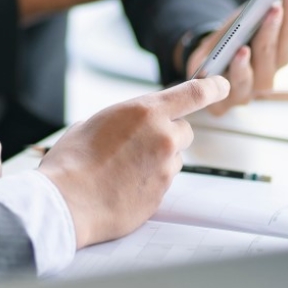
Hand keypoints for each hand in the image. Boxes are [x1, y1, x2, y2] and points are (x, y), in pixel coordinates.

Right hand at [38, 76, 229, 247]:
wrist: (65, 203)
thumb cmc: (72, 162)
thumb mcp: (92, 124)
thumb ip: (120, 120)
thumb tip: (125, 127)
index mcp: (145, 111)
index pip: (194, 93)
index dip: (214, 87)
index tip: (222, 85)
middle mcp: (162, 137)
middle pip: (184, 130)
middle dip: (169, 134)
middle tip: (140, 144)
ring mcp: (165, 168)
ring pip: (173, 158)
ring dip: (158, 160)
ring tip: (123, 170)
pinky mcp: (162, 194)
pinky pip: (163, 182)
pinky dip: (150, 182)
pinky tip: (124, 186)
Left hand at [183, 0, 287, 115]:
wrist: (199, 68)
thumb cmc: (226, 41)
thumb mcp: (242, 16)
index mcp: (278, 54)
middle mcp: (269, 75)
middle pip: (279, 52)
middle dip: (278, 26)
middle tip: (276, 3)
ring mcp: (250, 91)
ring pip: (263, 71)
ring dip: (264, 44)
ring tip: (261, 23)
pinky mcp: (227, 101)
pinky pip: (237, 86)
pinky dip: (242, 69)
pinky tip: (241, 50)